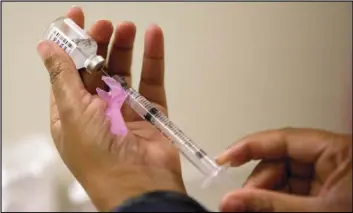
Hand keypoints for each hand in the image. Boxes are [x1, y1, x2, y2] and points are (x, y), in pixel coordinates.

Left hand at [37, 7, 184, 210]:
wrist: (140, 184)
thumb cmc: (99, 154)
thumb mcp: (73, 113)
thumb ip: (62, 77)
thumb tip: (45, 48)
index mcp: (72, 112)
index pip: (68, 71)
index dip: (71, 44)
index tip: (78, 18)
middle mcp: (97, 110)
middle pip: (97, 69)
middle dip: (100, 44)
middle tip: (107, 25)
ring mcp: (125, 110)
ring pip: (124, 72)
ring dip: (125, 48)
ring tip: (128, 27)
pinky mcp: (150, 111)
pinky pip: (151, 81)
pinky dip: (153, 59)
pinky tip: (154, 37)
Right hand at [217, 128, 351, 211]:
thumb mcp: (315, 212)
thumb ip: (270, 205)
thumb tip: (232, 200)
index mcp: (337, 151)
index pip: (282, 139)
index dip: (249, 146)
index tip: (225, 159)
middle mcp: (331, 159)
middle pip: (279, 160)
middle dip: (258, 183)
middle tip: (239, 203)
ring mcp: (327, 175)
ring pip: (283, 177)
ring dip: (265, 194)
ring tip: (251, 210)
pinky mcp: (325, 191)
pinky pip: (292, 190)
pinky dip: (277, 202)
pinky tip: (266, 210)